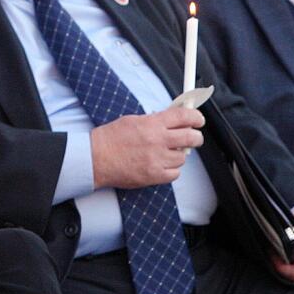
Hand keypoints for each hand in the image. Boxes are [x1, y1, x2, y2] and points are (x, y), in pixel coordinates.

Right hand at [90, 108, 204, 189]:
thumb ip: (154, 120)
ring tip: (166, 153)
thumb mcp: (132, 120)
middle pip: (191, 138)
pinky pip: (175, 174)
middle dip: (195, 137)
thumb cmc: (109, 139)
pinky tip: (161, 165)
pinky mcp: (154, 176)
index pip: (184, 117)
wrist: (95, 159)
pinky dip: (171, 170)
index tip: (198, 120)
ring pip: (183, 158)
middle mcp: (158, 141)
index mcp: (152, 124)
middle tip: (192, 137)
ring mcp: (157, 160)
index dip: (196, 117)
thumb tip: (172, 120)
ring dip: (178, 155)